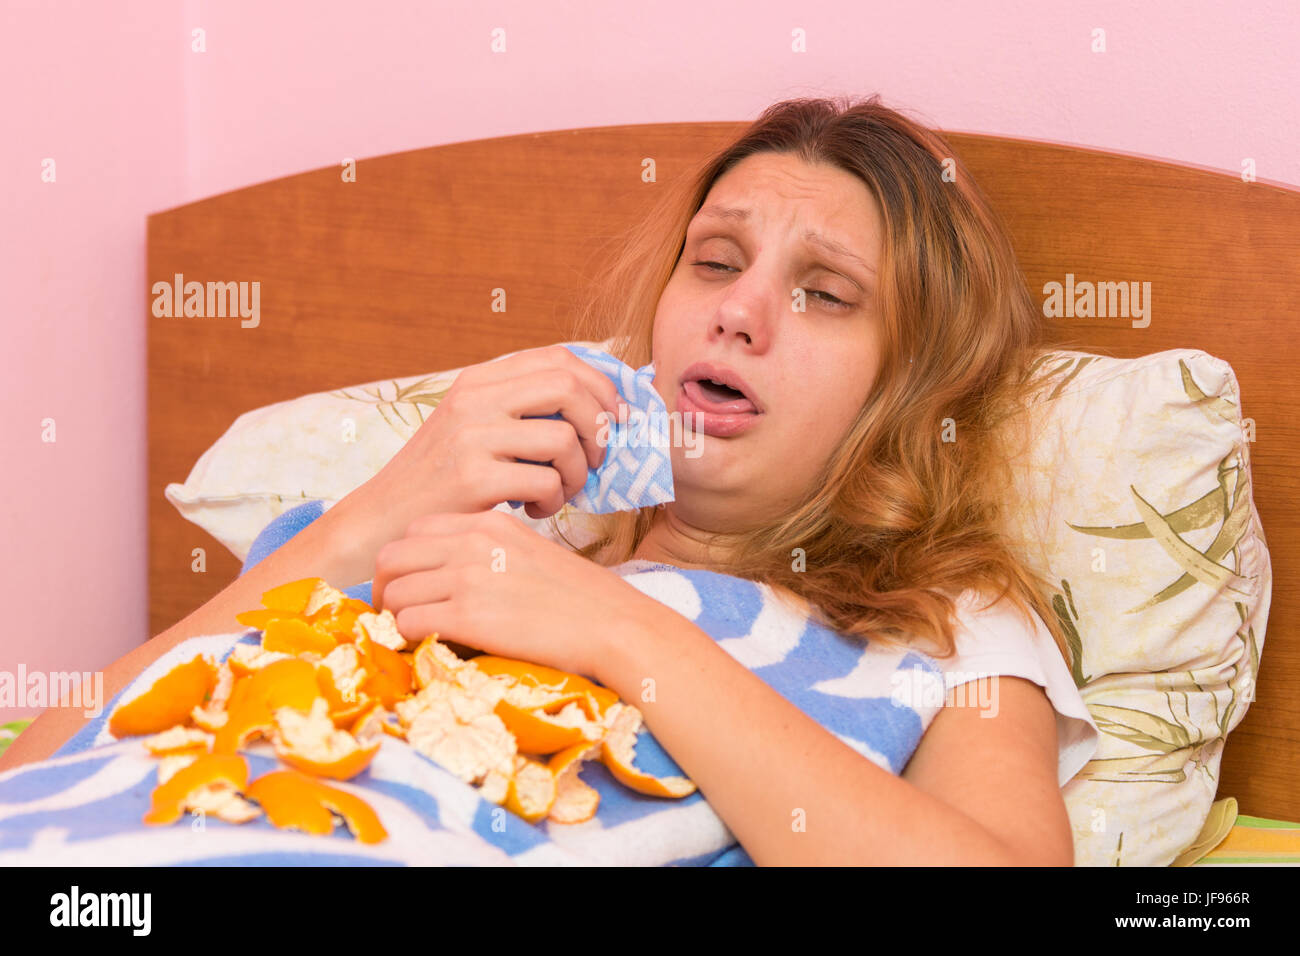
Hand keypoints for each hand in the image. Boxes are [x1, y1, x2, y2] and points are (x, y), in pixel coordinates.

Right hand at [357, 345, 626, 529]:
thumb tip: (598, 409)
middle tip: (596, 460)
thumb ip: (520, 409)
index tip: (615, 418)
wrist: (384, 518)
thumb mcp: (473, 426)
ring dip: (577, 474)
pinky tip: (536, 511)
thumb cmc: (441, 478)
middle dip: (598, 426)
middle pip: (569, 387)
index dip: (600, 386)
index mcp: (479, 380)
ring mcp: (472, 436)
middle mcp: (475, 399)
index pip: (559, 358)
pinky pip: (545, 482)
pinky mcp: (473, 479)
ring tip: (561, 492)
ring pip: (564, 439)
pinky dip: (554, 501)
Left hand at [371, 509, 661, 681]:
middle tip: (395, 614)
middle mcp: (470, 543)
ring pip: (393, 593)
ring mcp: (468, 578)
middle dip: (384, 588)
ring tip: (411, 636)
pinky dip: (408, 639)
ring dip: (394, 618)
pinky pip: (408, 623)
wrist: (613, 624)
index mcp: (485, 523)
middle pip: (390, 558)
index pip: (414, 531)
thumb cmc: (578, 596)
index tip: (412, 585)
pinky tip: (429, 647)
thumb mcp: (529, 551)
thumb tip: (452, 571)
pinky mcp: (470, 617)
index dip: (404, 561)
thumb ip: (488, 549)